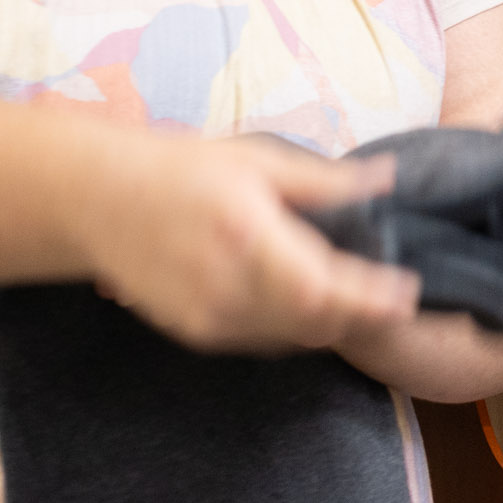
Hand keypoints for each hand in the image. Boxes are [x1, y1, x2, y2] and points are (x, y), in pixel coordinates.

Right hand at [77, 135, 424, 352]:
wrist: (94, 200)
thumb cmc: (178, 170)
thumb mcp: (254, 161)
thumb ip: (324, 181)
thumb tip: (387, 179)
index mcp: (246, 234)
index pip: (324, 288)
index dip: (370, 299)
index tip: (407, 291)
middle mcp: (226, 284)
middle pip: (314, 323)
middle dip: (361, 316)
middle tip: (398, 302)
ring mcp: (207, 315)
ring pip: (292, 339)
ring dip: (331, 326)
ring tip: (365, 306)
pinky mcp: (194, 331)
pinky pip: (262, 342)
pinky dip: (295, 331)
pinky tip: (311, 310)